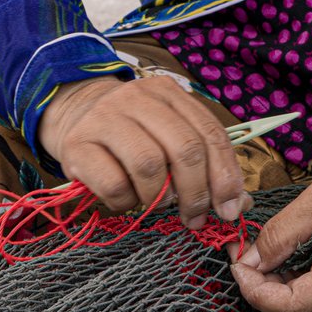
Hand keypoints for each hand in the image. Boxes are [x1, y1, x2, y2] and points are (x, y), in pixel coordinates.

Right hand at [37, 74, 246, 227]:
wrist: (72, 116)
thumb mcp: (168, 138)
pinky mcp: (78, 144)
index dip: (226, 176)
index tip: (229, 209)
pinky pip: (115, 184)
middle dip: (197, 192)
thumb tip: (240, 204)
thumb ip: (204, 164)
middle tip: (194, 218)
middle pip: (184, 148)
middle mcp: (138, 98)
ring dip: (160, 198)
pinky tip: (126, 199)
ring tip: (157, 204)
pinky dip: (127, 202)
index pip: (210, 133)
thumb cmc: (131, 135)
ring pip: (149, 165)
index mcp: (168, 93)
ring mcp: (105, 118)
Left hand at [233, 148, 311, 311]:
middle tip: (244, 257)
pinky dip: (304, 284)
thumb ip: (280, 234)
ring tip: (265, 257)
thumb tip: (250, 259)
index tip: (238, 265)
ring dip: (283, 289)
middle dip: (265, 290)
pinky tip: (291, 262)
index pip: (292, 306)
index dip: (257, 292)